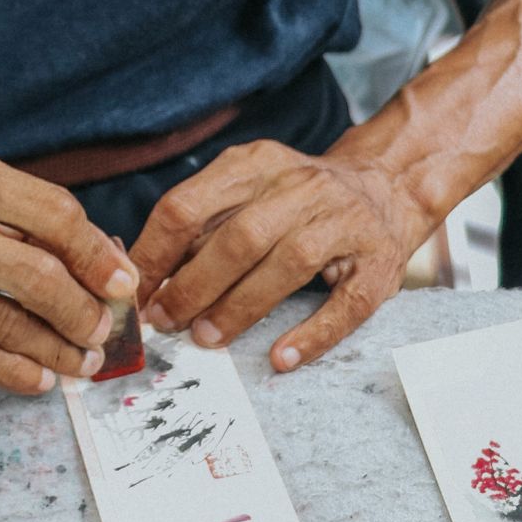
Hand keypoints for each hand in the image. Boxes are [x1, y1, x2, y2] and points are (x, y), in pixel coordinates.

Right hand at [0, 127, 136, 393]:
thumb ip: (2, 200)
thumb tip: (79, 250)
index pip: (47, 215)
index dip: (96, 253)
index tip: (122, 279)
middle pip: (32, 278)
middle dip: (83, 311)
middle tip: (106, 327)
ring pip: (2, 326)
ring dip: (55, 349)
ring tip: (83, 359)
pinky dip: (9, 371)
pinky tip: (37, 376)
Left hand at [129, 139, 435, 371]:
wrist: (387, 186)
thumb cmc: (298, 201)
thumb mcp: (246, 193)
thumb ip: (200, 227)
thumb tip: (141, 278)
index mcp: (256, 165)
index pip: (187, 206)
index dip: (153, 255)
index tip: (134, 294)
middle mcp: (303, 185)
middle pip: (238, 237)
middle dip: (193, 286)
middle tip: (166, 323)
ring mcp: (346, 222)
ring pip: (289, 264)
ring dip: (240, 308)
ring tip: (207, 338)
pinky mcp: (379, 263)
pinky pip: (345, 304)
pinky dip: (312, 335)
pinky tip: (281, 357)